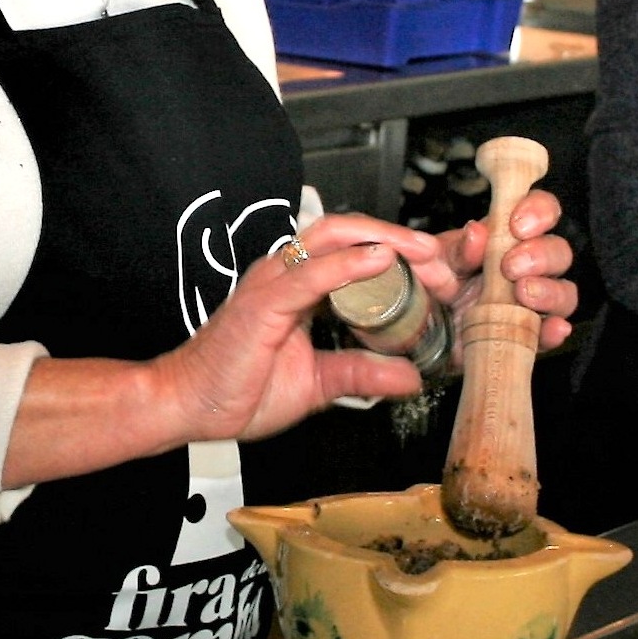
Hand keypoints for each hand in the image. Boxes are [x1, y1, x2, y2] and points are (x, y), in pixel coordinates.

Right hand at [153, 201, 576, 438]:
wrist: (186, 407)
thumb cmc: (239, 388)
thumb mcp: (318, 385)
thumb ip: (362, 374)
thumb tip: (410, 378)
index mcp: (307, 286)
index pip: (364, 252)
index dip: (408, 251)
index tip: (450, 267)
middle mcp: (292, 272)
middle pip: (356, 231)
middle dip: (406, 238)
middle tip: (447, 257)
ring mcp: (276, 280)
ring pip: (336, 236)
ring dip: (386, 239)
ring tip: (425, 251)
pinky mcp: (263, 300)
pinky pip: (310, 272)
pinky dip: (348, 263)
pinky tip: (380, 260)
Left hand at [422, 188, 578, 350]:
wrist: (415, 337)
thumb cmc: (425, 290)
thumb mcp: (420, 264)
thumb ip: (428, 245)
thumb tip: (473, 233)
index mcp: (503, 238)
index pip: (539, 211)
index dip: (539, 211)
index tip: (518, 224)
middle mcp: (525, 268)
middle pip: (558, 252)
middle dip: (541, 254)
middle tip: (511, 266)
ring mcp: (529, 305)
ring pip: (564, 292)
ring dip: (550, 291)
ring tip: (523, 294)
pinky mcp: (525, 338)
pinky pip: (551, 335)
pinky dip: (555, 332)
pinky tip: (552, 329)